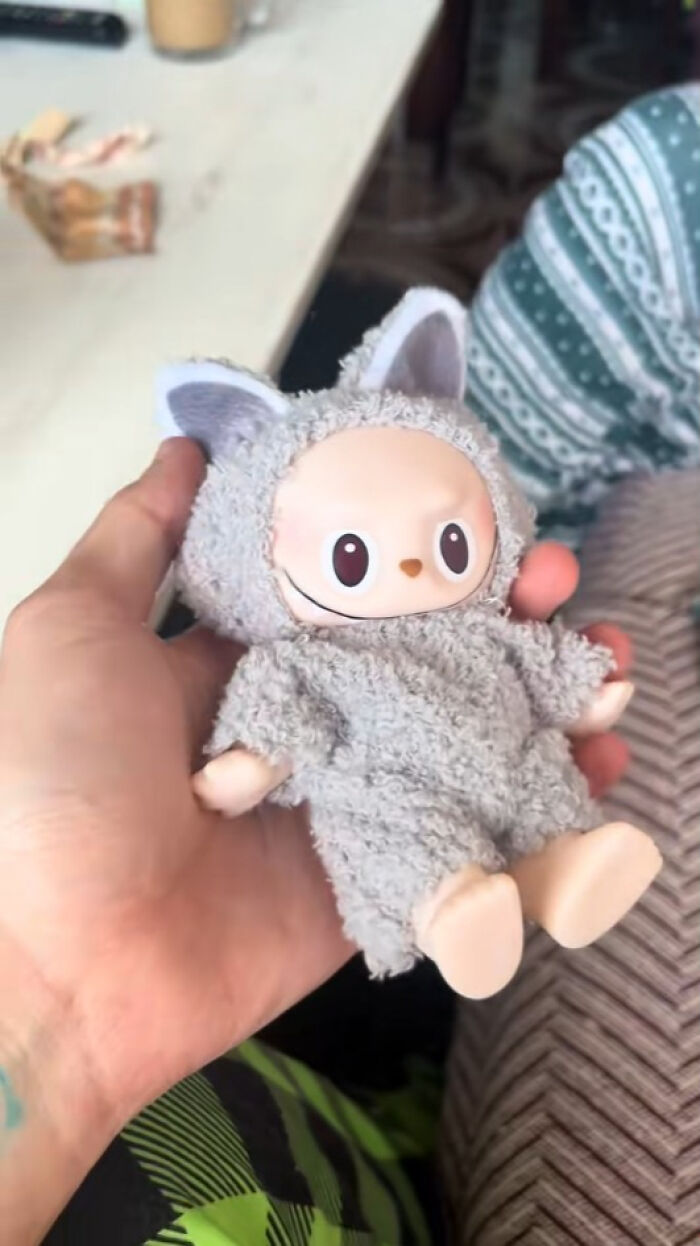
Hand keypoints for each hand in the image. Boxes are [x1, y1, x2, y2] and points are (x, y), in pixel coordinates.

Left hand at [0, 441, 628, 1240]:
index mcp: (248, 656)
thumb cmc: (55, 777)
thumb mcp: (72, 629)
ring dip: (542, 697)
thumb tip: (187, 447)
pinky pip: (477, 831)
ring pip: (468, 735)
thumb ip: (139, 539)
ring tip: (602, 669)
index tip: (484, 509)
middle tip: (555, 583)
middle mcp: (312, 718)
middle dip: (503, 612)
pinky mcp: (383, 876)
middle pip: (430, 653)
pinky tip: (599, 766)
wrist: (63, 959)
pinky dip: (545, 804)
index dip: (422, 544)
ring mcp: (353, 798)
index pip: (357, 583)